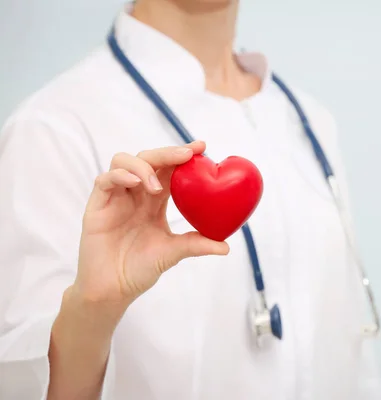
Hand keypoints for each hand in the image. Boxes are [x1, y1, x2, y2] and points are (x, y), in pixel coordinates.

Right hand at [72, 141, 228, 309]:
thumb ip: (197, 244)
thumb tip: (226, 247)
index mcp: (155, 200)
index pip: (169, 169)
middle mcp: (136, 193)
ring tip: (157, 187)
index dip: (183, 156)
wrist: (113, 289)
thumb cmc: (141, 268)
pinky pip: (105, 180)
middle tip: (186, 154)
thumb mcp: (173, 253)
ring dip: (143, 166)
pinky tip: (135, 184)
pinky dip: (120, 176)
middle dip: (167, 153)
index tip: (202, 147)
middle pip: (149, 159)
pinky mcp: (98, 206)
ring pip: (124, 161)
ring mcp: (116, 197)